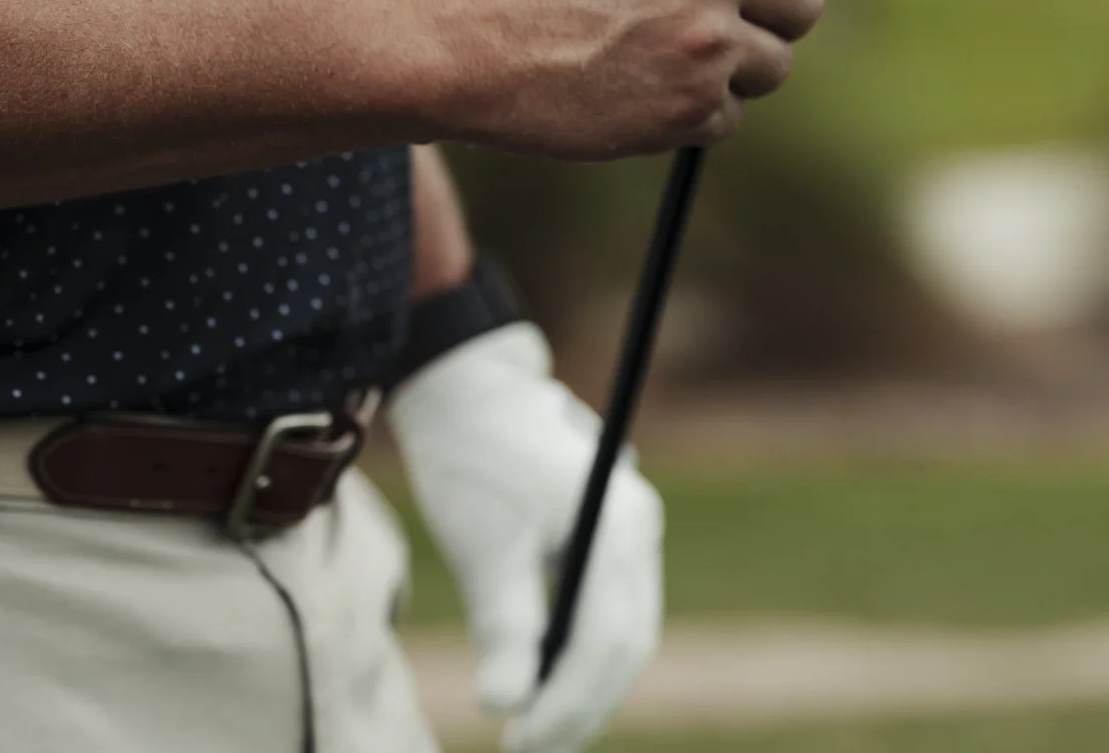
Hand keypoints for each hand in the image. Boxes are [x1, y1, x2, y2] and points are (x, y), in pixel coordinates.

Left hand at [386, 324, 663, 751]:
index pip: (609, 641)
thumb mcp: (483, 546)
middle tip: (530, 751)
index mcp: (618, 527)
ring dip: (586, 685)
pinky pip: (611, 609)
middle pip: (628, 642)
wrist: (470, 391)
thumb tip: (506, 705)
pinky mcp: (611, 534)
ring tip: (538, 731)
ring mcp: (631, 530)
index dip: (569, 703)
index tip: (522, 741)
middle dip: (582, 705)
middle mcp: (639, 529)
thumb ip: (504, 625)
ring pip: (625, 630)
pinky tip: (545, 682)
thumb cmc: (475, 462)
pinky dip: (583, 652)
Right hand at [425, 0, 833, 160]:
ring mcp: (705, 42)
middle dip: (770, 13)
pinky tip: (638, 86)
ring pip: (773, 64)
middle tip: (715, 19)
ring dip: (733, 66)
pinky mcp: (688, 109)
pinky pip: (729, 114)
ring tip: (662, 52)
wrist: (461, 36)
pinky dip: (694, 109)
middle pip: (805, 3)